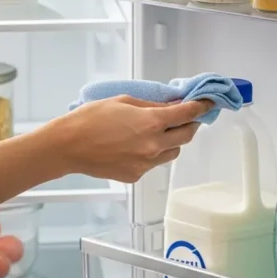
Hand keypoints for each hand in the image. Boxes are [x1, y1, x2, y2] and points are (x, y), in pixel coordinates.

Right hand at [53, 96, 209, 182]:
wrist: (68, 146)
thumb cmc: (91, 119)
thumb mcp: (125, 101)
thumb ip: (153, 105)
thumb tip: (172, 106)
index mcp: (152, 123)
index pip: (188, 114)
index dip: (202, 107)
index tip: (208, 103)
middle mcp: (153, 145)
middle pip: (187, 136)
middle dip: (191, 124)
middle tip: (188, 116)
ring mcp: (145, 164)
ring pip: (173, 153)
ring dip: (174, 141)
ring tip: (161, 132)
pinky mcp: (136, 176)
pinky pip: (154, 164)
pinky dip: (154, 154)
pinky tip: (139, 145)